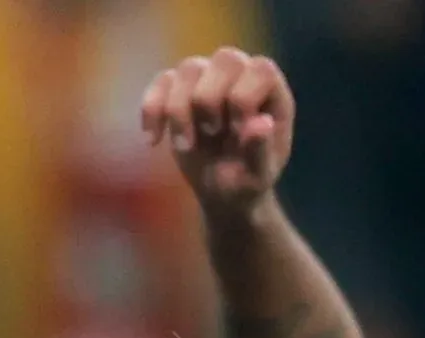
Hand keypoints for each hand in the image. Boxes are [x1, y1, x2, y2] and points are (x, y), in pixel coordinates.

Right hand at [139, 47, 294, 214]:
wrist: (221, 192)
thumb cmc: (247, 182)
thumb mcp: (257, 177)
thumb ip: (261, 151)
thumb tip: (261, 123)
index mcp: (271, 92)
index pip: (260, 69)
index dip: (244, 96)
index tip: (237, 131)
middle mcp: (242, 77)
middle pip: (225, 58)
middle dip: (210, 98)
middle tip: (212, 133)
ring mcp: (210, 79)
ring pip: (189, 68)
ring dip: (180, 109)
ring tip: (186, 147)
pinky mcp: (180, 89)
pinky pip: (162, 82)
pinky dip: (153, 110)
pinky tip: (154, 140)